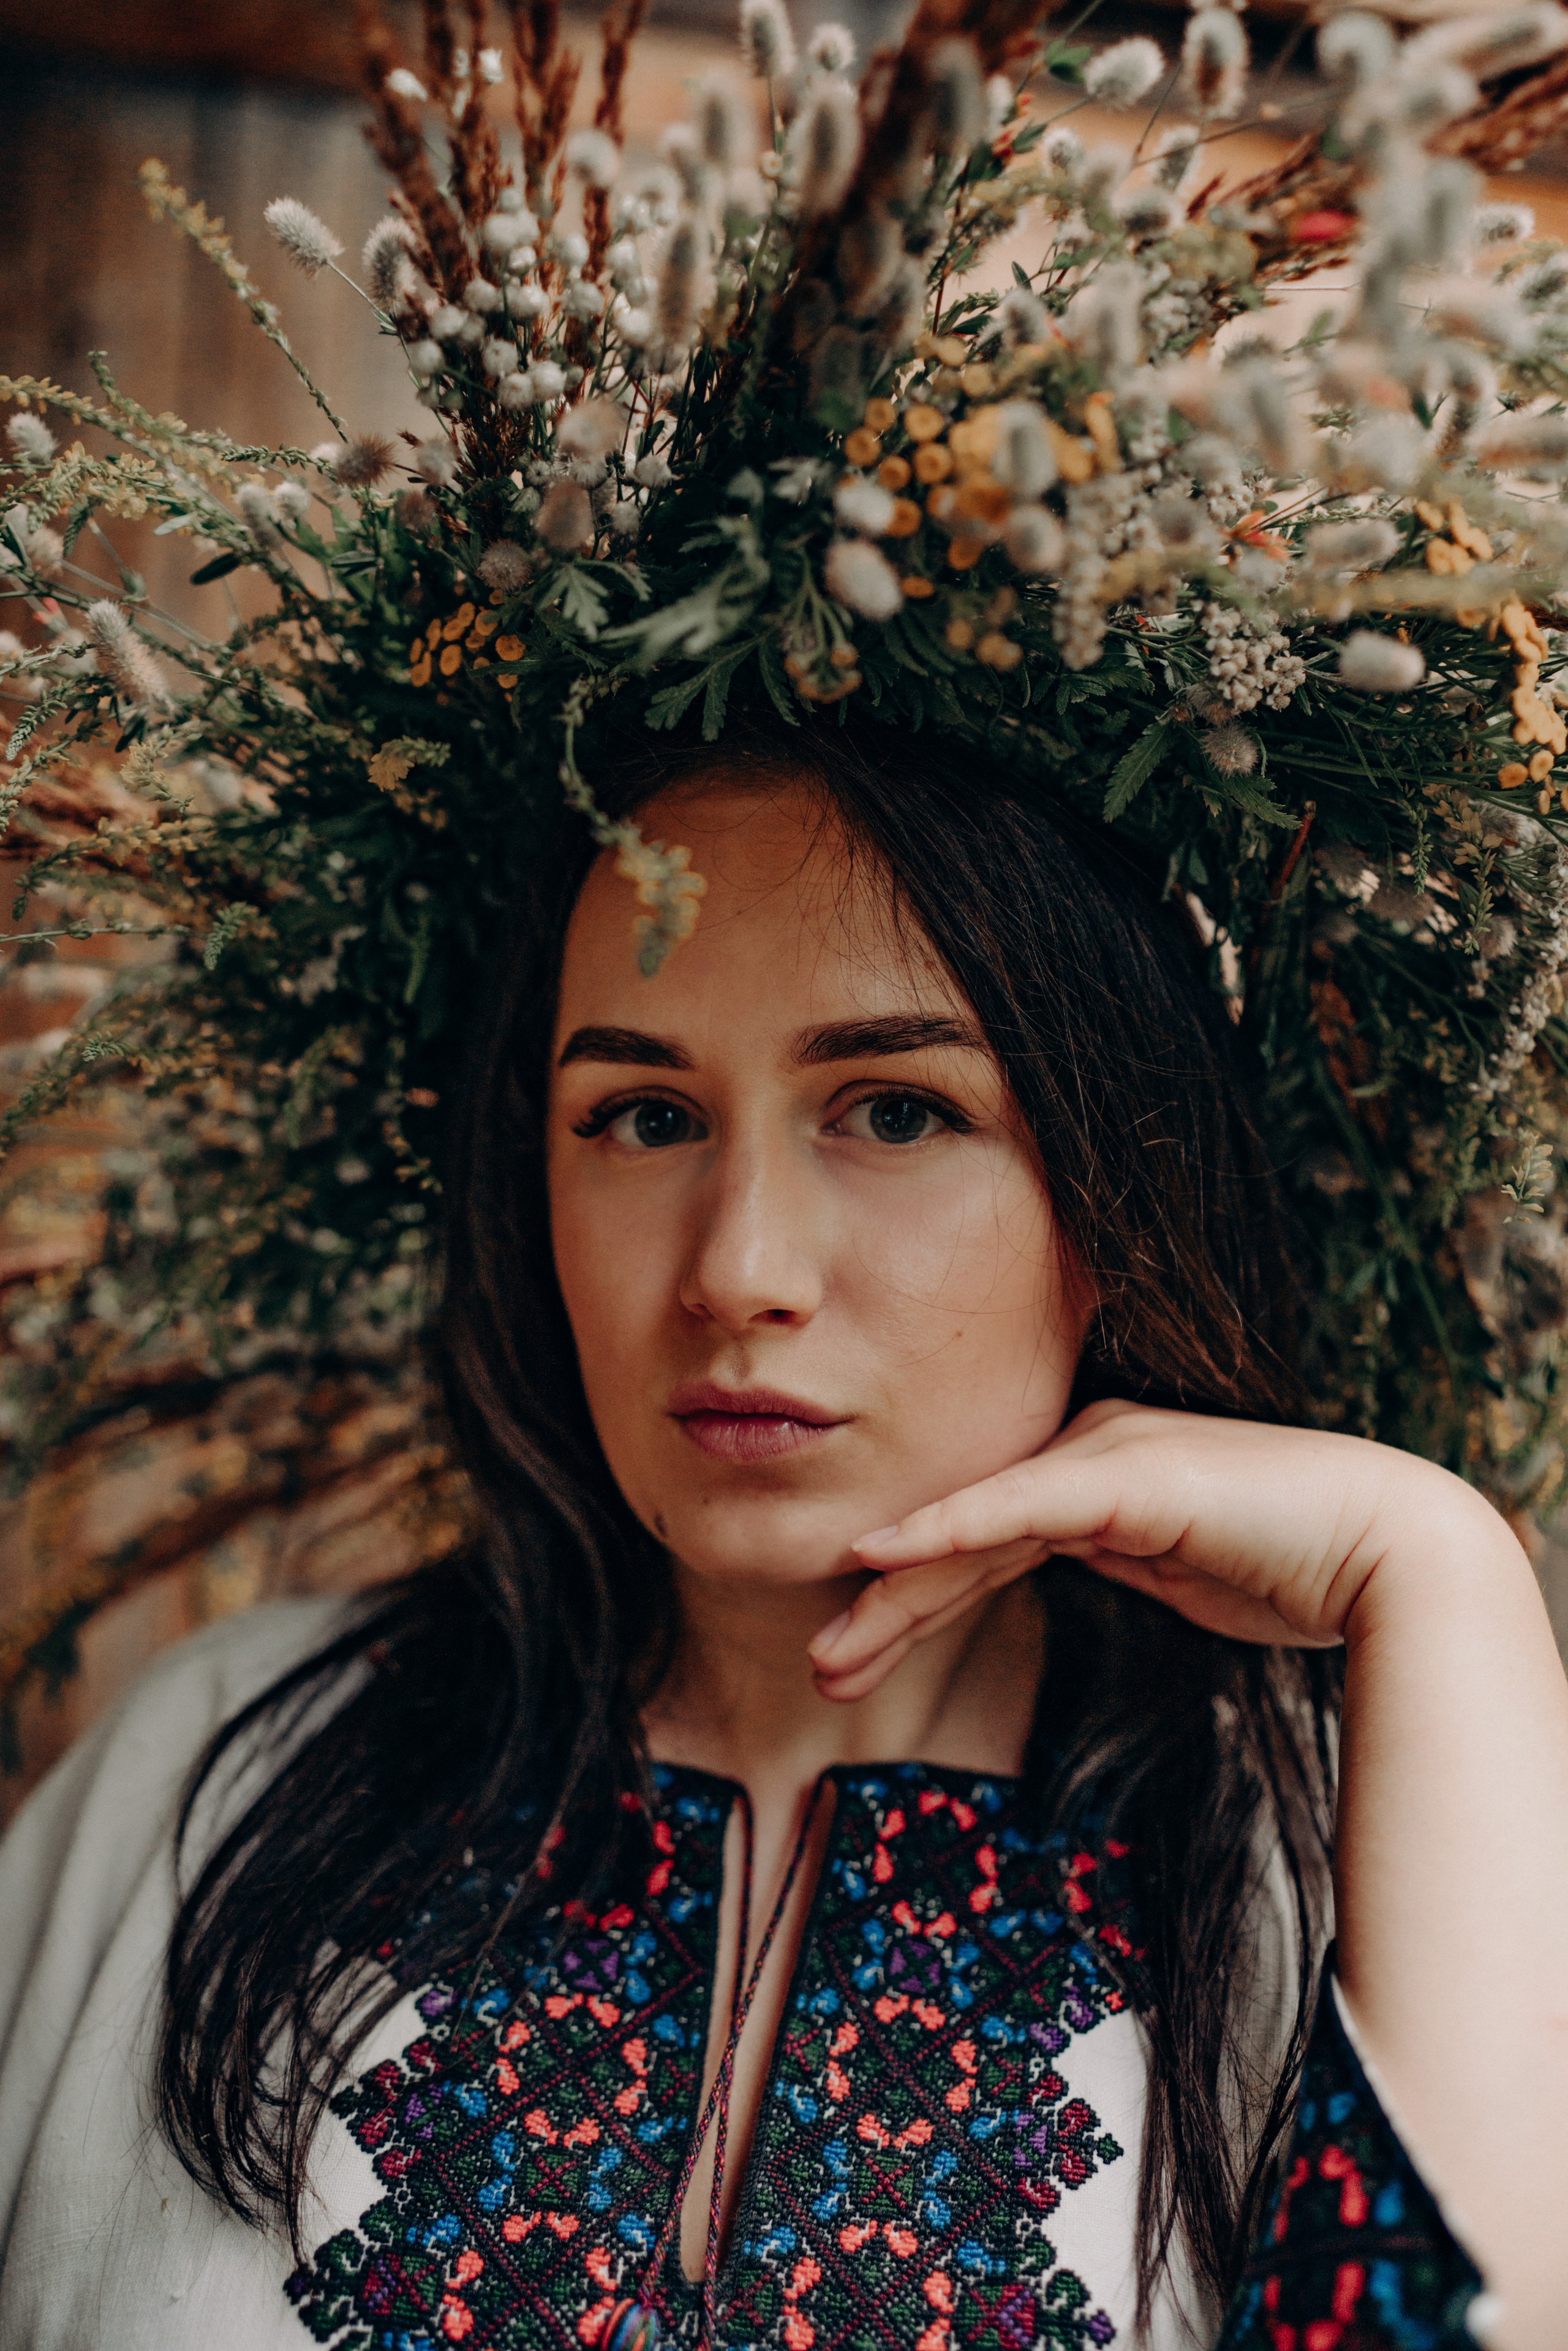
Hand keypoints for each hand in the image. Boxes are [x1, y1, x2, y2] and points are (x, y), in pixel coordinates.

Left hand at [809, 1397, 1516, 1700]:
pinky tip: (881, 1551)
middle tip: (822, 1667)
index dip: (917, 1595)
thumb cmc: (1294, 1567)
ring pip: (974, 1528)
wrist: (1388, 1550)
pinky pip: (1014, 1504)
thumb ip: (1118, 1558)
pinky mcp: (1123, 1472)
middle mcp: (1086, 1452)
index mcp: (1094, 1476)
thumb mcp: (1177, 1573)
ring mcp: (1103, 1454)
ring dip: (896, 1593)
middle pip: (964, 1537)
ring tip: (832, 1656)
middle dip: (888, 1606)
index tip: (855, 1650)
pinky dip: (945, 1527)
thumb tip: (1060, 1564)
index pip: (985, 1542)